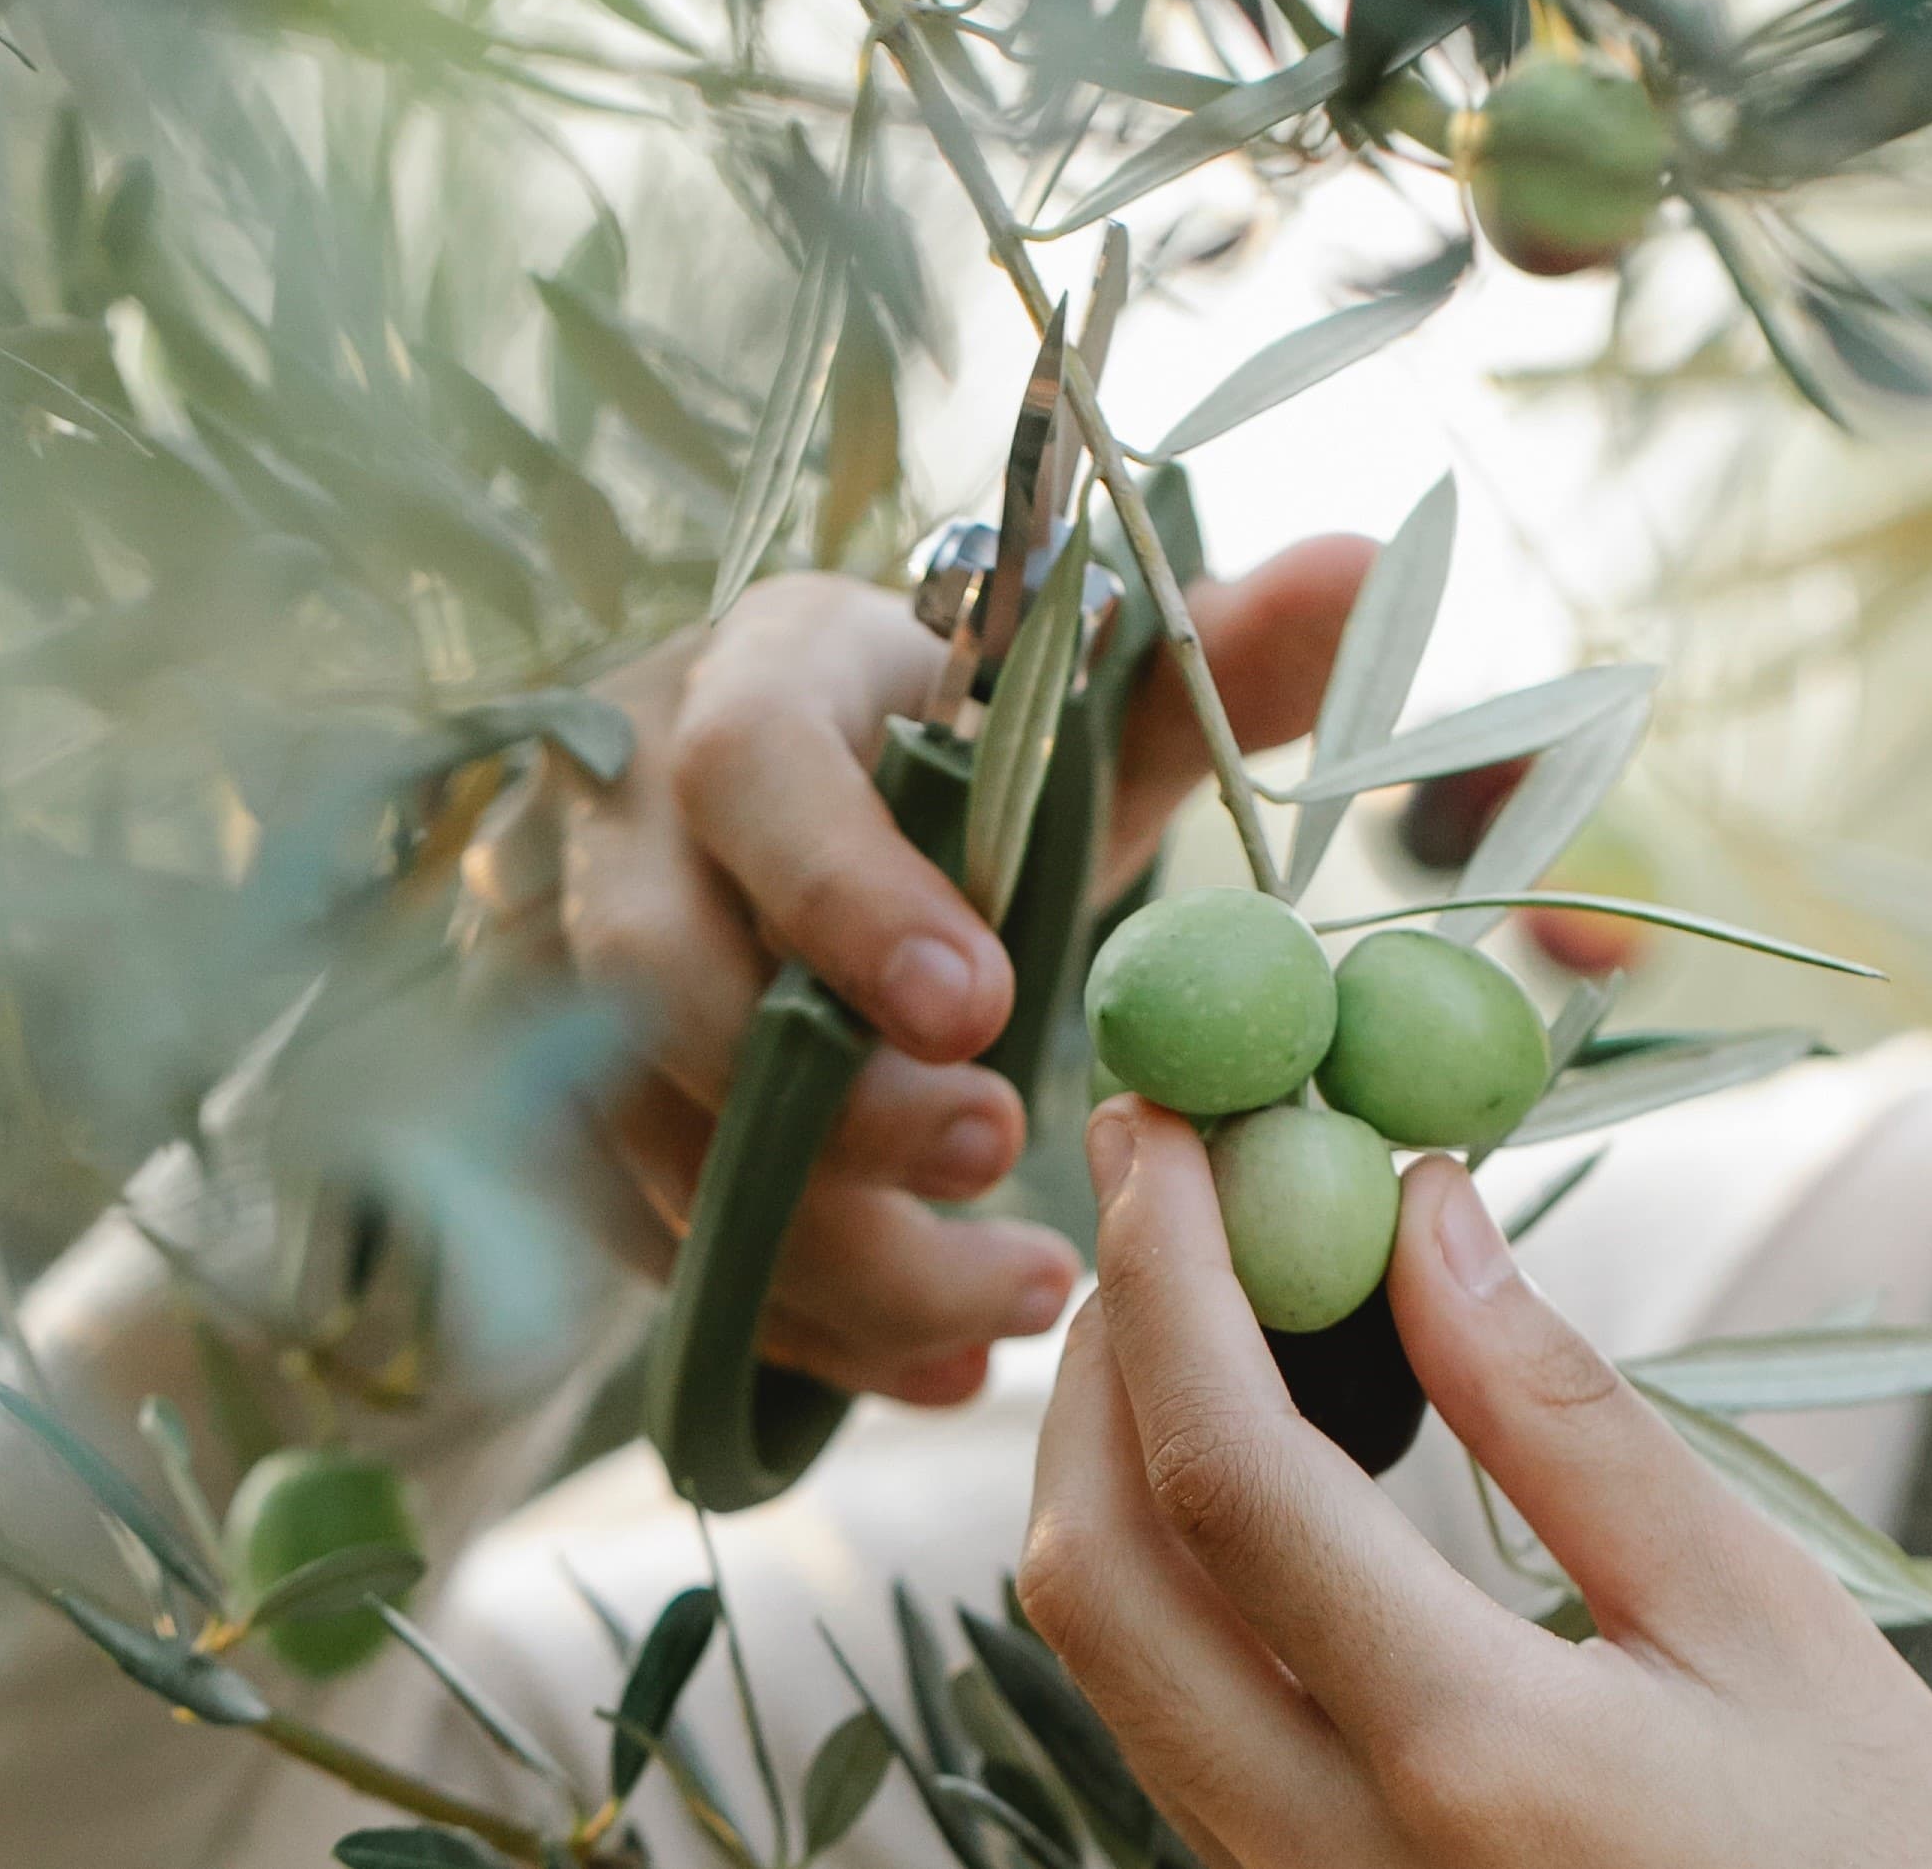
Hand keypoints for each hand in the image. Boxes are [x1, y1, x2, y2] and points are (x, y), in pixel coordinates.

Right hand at [513, 541, 1371, 1407]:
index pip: (746, 770)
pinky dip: (802, 1325)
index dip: (846, 895)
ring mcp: (568, 979)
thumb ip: (1221, 654)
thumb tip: (1363, 565)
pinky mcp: (575, 1113)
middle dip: (825, 1102)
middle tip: (996, 1155)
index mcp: (755, 681)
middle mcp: (624, 823)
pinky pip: (654, 1246)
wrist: (821, 813)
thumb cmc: (963, 755)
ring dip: (830, 1251)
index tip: (987, 1007)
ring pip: (645, 1142)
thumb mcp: (1084, 703)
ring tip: (1020, 1298)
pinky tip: (940, 1366)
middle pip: (653, 981)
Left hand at [1019, 1100, 1931, 1868]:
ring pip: (1110, 1664)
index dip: (1171, 1278)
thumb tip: (1416, 1214)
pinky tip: (1254, 1461)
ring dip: (1115, 1460)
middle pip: (1094, 1579)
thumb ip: (1563, 1419)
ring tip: (1206, 1295)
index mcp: (1471, 1760)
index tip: (1167, 1126)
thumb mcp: (1768, 1625)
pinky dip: (1173, 1567)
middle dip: (1099, 1360)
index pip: (1228, 1481)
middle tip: (1165, 1195)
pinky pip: (1171, 1725)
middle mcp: (1330, 1861)